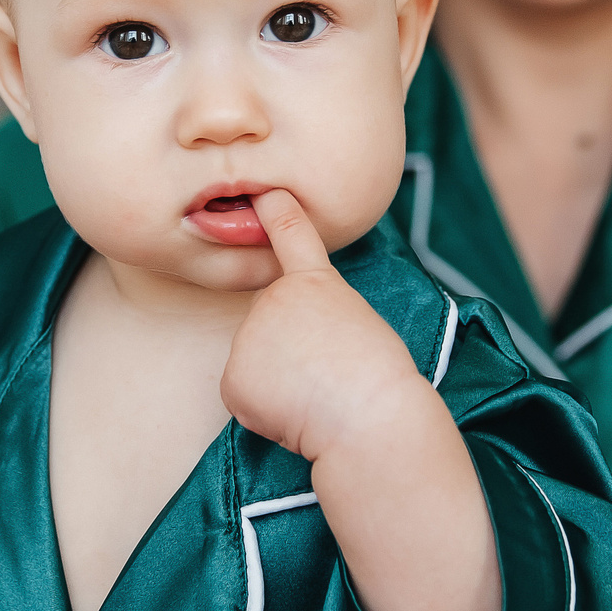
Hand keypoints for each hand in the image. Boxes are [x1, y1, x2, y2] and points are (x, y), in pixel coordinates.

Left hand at [220, 189, 431, 460]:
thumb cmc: (378, 378)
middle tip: (327, 373)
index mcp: (315, 282)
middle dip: (288, 350)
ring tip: (317, 393)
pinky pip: (245, 396)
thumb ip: (320, 317)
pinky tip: (294, 412)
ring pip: (256, 363)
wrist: (368, 415)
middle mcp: (272, 299)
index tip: (267, 195)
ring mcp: (246, 337)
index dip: (278, 213)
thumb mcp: (358, 323)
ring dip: (278, 382)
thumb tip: (289, 347)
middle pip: (269, 324)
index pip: (292, 237)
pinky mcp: (232, 378)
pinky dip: (264, 411)